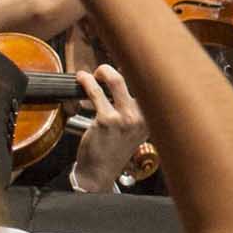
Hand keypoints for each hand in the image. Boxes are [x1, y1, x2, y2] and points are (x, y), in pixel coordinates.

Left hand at [68, 64, 149, 192]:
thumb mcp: (132, 129)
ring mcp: (125, 118)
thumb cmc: (112, 148)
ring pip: (115, 81)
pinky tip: (81, 79)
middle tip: (103, 71)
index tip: (128, 60)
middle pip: (136, 77)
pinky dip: (86, 82)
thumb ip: (132, 107)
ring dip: (102, 72)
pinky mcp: (106, 120)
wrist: (99, 172)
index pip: (150, 84)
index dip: (138, 68)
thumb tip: (119, 79)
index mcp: (151, 117)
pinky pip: (96, 93)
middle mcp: (142, 116)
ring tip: (92, 74)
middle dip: (116, 68)